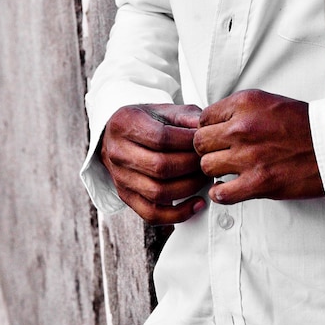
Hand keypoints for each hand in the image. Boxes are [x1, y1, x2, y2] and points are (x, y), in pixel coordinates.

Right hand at [101, 104, 209, 224]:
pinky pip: (152, 214)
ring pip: (158, 192)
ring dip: (189, 188)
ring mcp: (120, 177)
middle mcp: (118, 152)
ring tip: (204, 178)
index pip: (161, 138)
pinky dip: (178, 214)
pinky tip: (196, 203)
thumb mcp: (163, 110)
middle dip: (192, 166)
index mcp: (125, 125)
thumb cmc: (144, 122)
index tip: (204, 143)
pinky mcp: (125, 196)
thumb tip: (207, 130)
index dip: (189, 143)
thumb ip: (186, 117)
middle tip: (208, 162)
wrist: (116, 137)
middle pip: (160, 167)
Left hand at [193, 89, 324, 203]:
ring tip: (228, 170)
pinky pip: (221, 193)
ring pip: (206, 166)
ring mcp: (249, 156)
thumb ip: (237, 111)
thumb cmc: (302, 125)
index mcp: (245, 104)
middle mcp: (243, 128)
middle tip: (221, 154)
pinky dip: (220, 193)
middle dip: (207, 150)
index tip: (217, 137)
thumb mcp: (267, 103)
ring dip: (215, 170)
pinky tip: (228, 188)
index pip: (203, 118)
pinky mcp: (258, 182)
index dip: (208, 129)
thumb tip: (208, 123)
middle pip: (199, 143)